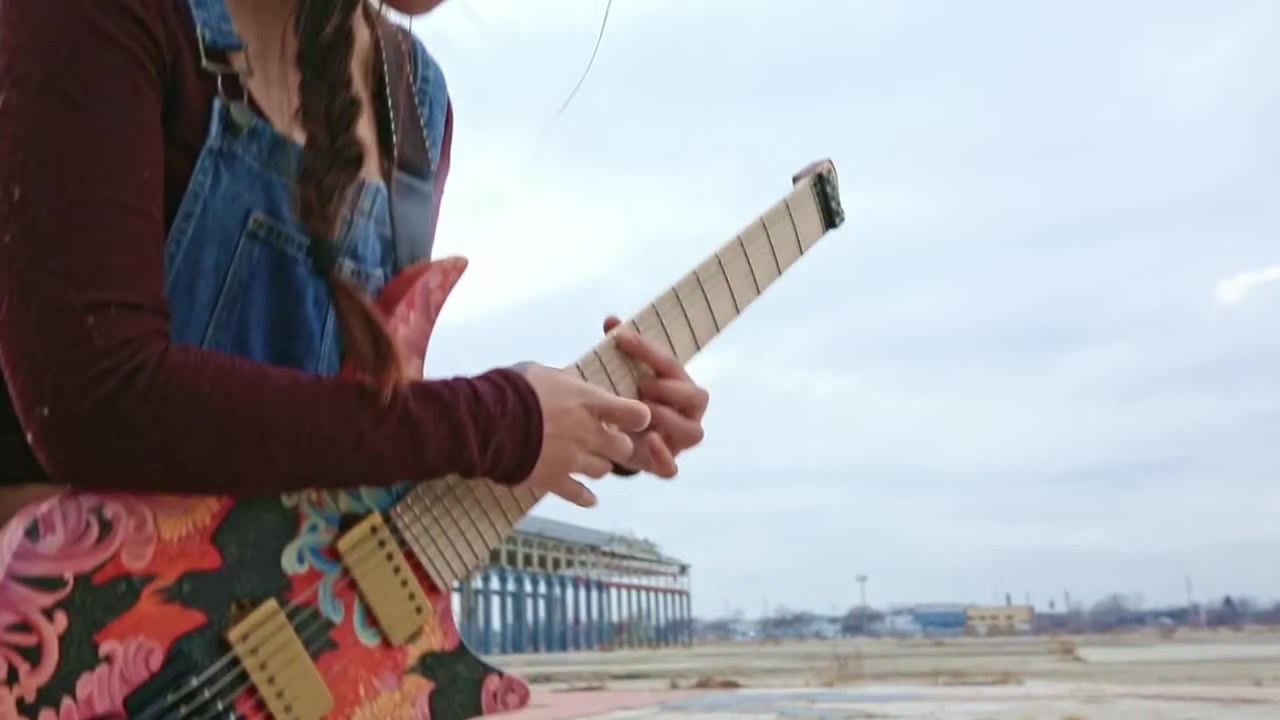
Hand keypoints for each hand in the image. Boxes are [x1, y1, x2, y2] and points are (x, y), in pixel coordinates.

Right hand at [517, 363, 651, 506]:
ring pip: (604, 471)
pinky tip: (589, 499)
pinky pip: (579, 495)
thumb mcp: (542, 373)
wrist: (487, 422)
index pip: (635, 415)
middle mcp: (588, 433)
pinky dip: (585, 497)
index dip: (638, 418)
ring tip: (587, 460)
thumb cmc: (512, 390)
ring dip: (599, 465)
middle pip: (623, 448)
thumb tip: (569, 383)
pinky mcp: (554, 480)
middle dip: (617, 445)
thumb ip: (564, 381)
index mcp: (589, 403)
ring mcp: (573, 460)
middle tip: (605, 439)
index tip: (632, 418)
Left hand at [604, 315, 709, 477]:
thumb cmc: (624, 398)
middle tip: (643, 385)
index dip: (649, 351)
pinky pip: (672, 468)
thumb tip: (612, 320)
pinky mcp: (663, 464)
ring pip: (692, 433)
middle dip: (670, 389)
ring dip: (667, 419)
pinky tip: (648, 441)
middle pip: (698, 398)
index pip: (672, 365)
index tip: (623, 338)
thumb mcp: (620, 374)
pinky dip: (663, 457)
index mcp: (679, 386)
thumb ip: (619, 350)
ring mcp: (679, 441)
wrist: (614, 438)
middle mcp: (687, 413)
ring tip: (643, 412)